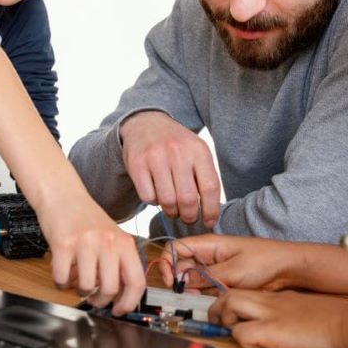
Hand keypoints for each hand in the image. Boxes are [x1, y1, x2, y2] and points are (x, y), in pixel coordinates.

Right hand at [36, 190, 145, 314]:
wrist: (63, 196)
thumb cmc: (88, 220)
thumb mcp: (113, 238)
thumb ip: (119, 263)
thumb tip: (121, 297)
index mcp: (125, 243)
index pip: (137, 281)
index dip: (129, 303)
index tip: (119, 310)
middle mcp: (108, 243)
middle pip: (110, 289)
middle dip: (100, 301)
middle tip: (93, 298)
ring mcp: (86, 243)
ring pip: (85, 286)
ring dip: (79, 290)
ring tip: (76, 279)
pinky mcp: (63, 245)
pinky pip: (62, 278)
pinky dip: (60, 282)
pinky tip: (62, 273)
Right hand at [119, 111, 221, 227]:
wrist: (146, 124)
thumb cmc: (177, 146)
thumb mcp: (196, 153)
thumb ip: (204, 178)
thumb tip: (210, 214)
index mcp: (199, 150)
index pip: (210, 187)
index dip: (211, 210)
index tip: (208, 222)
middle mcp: (178, 152)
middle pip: (188, 199)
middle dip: (189, 216)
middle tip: (188, 218)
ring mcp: (156, 157)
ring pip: (167, 201)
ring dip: (171, 211)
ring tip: (173, 208)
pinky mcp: (137, 164)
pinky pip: (148, 197)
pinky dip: (153, 201)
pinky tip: (156, 193)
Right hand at [159, 234, 297, 291]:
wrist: (289, 270)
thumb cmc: (265, 261)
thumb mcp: (232, 270)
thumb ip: (205, 277)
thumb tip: (181, 280)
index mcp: (209, 244)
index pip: (176, 248)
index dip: (169, 262)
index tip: (171, 280)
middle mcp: (209, 256)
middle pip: (182, 267)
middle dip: (182, 281)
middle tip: (190, 292)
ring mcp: (216, 270)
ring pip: (193, 281)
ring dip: (195, 290)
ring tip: (207, 295)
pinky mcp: (224, 282)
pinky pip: (207, 289)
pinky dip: (207, 296)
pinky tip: (216, 298)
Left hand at [207, 290, 347, 347]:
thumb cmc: (336, 322)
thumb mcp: (308, 313)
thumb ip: (291, 316)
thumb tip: (283, 329)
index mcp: (280, 299)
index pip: (246, 293)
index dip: (232, 304)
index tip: (231, 317)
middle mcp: (271, 302)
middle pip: (230, 294)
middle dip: (219, 309)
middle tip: (221, 324)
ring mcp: (270, 314)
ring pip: (229, 304)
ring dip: (226, 320)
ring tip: (235, 333)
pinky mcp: (272, 331)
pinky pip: (242, 333)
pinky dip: (242, 340)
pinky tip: (255, 346)